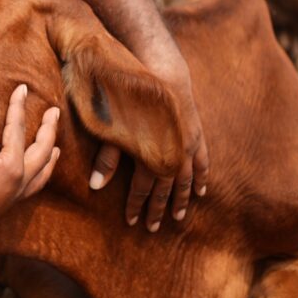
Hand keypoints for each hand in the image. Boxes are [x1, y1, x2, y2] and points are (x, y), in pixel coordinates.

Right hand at [0, 84, 59, 251]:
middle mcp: (20, 181)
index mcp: (11, 166)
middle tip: (55, 112)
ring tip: (56, 146)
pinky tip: (34, 174)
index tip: (22, 88)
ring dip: (50, 155)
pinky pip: (34, 187)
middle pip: (43, 151)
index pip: (18, 129)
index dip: (18, 106)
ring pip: (43, 173)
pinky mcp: (7, 205)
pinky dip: (41, 175)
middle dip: (49, 129)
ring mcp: (16, 196)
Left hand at [89, 71, 208, 231]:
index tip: (131, 221)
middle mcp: (173, 153)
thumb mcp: (113, 126)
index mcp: (152, 153)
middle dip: (157, 209)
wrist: (158, 67)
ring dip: (181, 199)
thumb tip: (95, 186)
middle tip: (152, 229)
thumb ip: (107, 157)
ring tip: (178, 217)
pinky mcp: (196, 132)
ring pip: (186, 180)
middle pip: (165, 189)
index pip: (142, 189)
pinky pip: (202, 161)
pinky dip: (201, 178)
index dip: (136, 206)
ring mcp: (187, 144)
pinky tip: (201, 191)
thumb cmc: (129, 96)